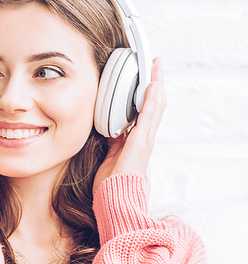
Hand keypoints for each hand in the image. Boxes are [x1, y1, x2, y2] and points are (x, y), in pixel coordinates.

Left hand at [92, 57, 165, 196]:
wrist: (115, 199)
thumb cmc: (111, 184)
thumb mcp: (109, 156)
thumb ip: (111, 142)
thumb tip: (108, 129)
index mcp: (136, 142)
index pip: (145, 113)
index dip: (146, 95)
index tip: (145, 79)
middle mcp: (144, 139)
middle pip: (155, 105)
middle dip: (155, 84)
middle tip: (154, 65)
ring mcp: (145, 139)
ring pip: (156, 106)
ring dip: (156, 84)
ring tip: (156, 66)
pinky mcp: (141, 141)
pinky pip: (149, 115)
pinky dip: (151, 98)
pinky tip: (152, 83)